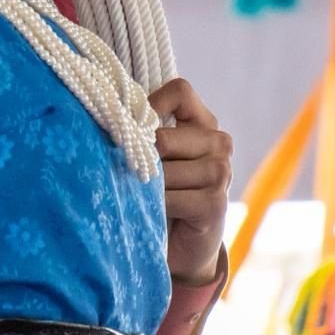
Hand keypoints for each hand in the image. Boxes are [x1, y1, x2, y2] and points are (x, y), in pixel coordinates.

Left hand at [150, 77, 231, 285]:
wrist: (182, 244)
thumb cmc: (161, 190)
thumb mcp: (154, 154)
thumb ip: (144, 129)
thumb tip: (113, 112)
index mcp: (203, 122)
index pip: (180, 91)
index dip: (149, 104)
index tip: (130, 126)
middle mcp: (219, 142)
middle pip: (163, 136)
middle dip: (140, 158)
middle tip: (133, 175)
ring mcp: (221, 172)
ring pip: (163, 168)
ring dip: (145, 186)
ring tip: (146, 196)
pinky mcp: (215, 202)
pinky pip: (169, 196)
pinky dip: (153, 205)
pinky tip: (155, 212)